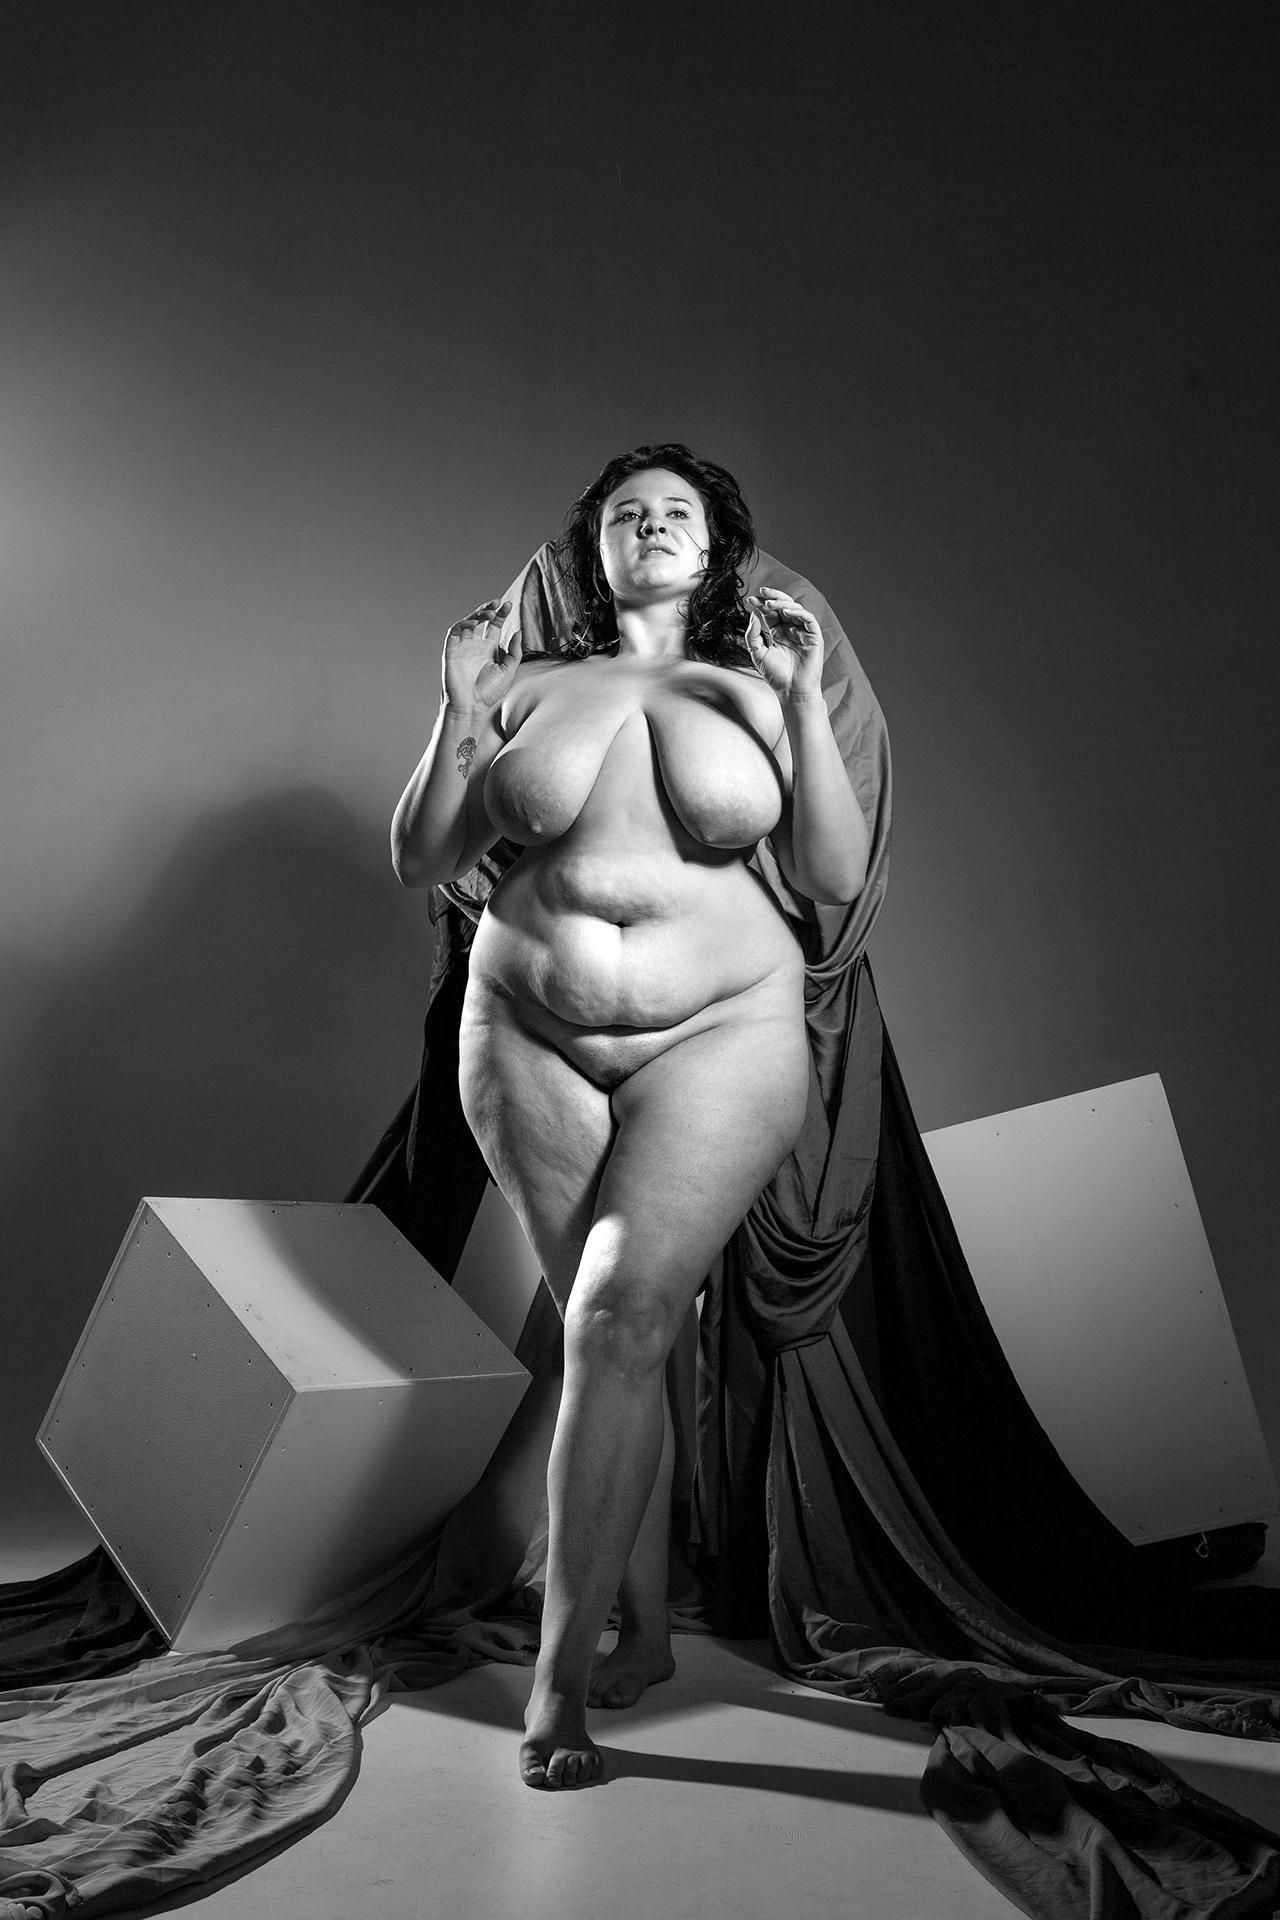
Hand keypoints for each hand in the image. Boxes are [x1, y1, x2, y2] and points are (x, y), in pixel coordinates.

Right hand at [441, 600, 522, 714]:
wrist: (472, 706)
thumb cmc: (489, 693)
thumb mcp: (508, 671)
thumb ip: (514, 652)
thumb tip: (518, 632)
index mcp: (488, 649)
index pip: (494, 626)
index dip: (501, 614)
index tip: (509, 605)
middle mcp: (475, 645)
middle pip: (481, 620)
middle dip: (489, 609)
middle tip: (499, 602)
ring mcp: (463, 647)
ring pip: (468, 622)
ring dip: (478, 613)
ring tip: (491, 612)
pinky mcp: (451, 650)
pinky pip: (455, 631)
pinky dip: (464, 623)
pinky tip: (475, 621)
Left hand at [744, 588, 824, 704]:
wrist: (791, 692)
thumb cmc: (776, 675)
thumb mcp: (758, 653)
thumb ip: (753, 634)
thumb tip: (753, 615)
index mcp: (778, 632)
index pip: (770, 612)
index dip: (760, 604)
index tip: (749, 599)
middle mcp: (791, 629)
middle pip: (783, 606)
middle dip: (772, 597)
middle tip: (761, 592)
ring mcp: (803, 632)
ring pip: (795, 608)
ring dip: (782, 603)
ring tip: (769, 603)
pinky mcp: (814, 637)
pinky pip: (808, 619)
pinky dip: (798, 612)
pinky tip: (786, 611)